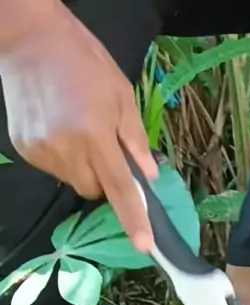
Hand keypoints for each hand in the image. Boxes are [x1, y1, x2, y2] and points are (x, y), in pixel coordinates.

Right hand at [0, 1, 155, 251]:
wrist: (30, 38)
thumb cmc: (84, 61)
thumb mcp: (122, 95)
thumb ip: (135, 140)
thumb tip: (149, 176)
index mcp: (95, 136)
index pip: (118, 189)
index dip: (133, 219)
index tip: (145, 246)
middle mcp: (66, 150)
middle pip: (94, 191)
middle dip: (105, 180)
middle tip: (105, 148)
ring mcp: (41, 152)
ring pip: (74, 182)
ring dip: (83, 168)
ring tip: (78, 129)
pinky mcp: (25, 150)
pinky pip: (54, 170)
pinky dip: (63, 158)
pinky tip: (59, 128)